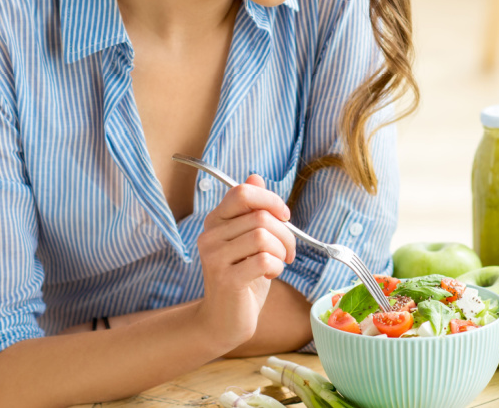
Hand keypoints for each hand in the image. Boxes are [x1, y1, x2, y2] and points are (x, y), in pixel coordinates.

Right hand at [196, 174, 295, 350]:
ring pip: (263, 236)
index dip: (270, 199)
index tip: (284, 216)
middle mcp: (210, 236)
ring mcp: (215, 258)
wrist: (224, 320)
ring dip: (282, 251)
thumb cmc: (241, 278)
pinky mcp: (226, 279)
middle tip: (288, 251)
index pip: (242, 192)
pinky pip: (264, 260)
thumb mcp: (248, 241)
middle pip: (260, 216)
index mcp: (216, 222)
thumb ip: (251, 211)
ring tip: (279, 263)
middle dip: (285, 233)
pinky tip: (270, 275)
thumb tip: (255, 177)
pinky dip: (276, 267)